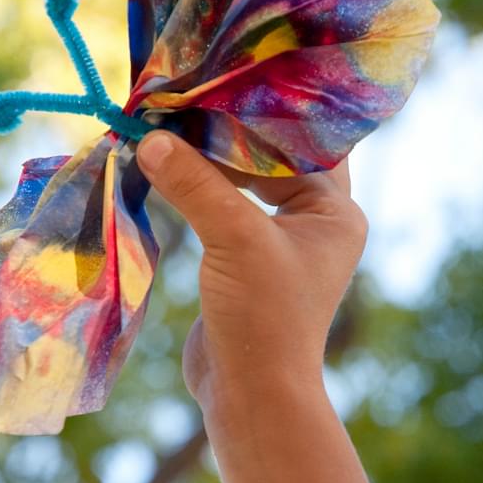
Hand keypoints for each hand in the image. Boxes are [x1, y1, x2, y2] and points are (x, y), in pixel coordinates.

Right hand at [136, 130, 367, 417]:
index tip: (217, 87)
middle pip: (270, 161)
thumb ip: (194, 185)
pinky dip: (199, 191)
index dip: (261, 116)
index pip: (302, 144)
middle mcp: (312, 223)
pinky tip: (169, 172)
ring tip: (171, 131)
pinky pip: (223, 210)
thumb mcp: (233, 240)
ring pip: (243, 185)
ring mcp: (277, 243)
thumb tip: (148, 139)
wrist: (250, 394)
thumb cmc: (262, 316)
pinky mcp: (245, 260)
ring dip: (210, 164)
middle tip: (187, 104)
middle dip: (229, 137)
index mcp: (333, 212)